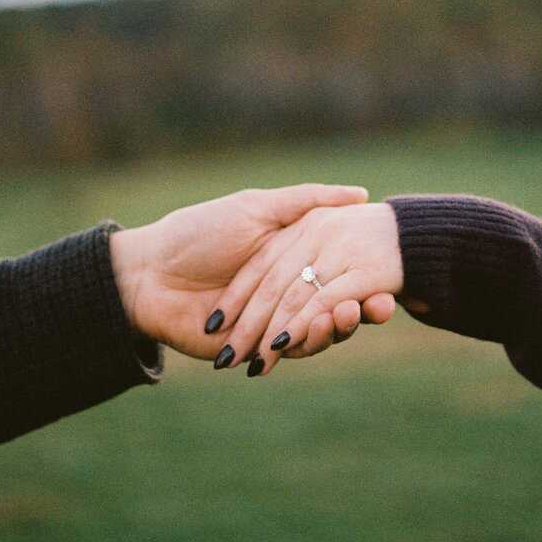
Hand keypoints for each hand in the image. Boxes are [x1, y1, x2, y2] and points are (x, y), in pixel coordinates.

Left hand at [211, 201, 402, 373]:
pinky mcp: (257, 348)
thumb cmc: (199, 232)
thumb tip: (360, 193)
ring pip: (319, 329)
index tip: (391, 275)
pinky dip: (308, 342)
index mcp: (291, 256)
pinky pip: (291, 349)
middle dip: (361, 306)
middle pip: (336, 302)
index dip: (366, 274)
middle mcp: (287, 290)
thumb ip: (306, 201)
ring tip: (349, 314)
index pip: (339, 268)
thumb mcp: (257, 207)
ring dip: (338, 325)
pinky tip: (318, 330)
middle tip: (381, 304)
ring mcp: (273, 320)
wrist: (149, 273)